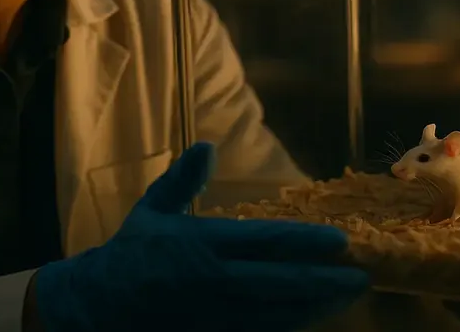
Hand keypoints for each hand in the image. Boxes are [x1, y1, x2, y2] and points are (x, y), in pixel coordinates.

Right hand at [32, 142, 369, 331]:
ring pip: (278, 313)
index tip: (339, 240)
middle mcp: (213, 281)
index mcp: (201, 244)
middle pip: (280, 283)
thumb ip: (183, 179)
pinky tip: (314, 316)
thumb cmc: (131, 254)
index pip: (264, 243)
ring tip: (349, 295)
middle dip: (325, 280)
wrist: (97, 307)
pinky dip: (291, 324)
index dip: (305, 242)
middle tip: (362, 275)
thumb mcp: (153, 210)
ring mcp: (215, 315)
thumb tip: (208, 146)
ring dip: (317, 305)